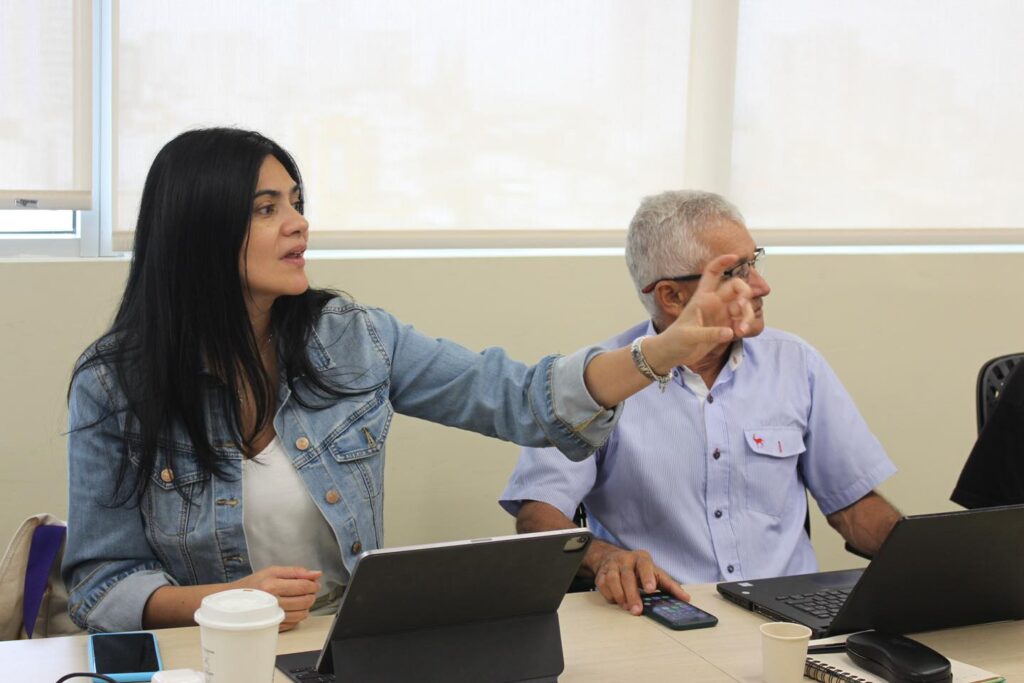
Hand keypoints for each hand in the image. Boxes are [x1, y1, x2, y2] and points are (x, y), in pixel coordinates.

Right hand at [236, 565, 321, 630]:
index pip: (303, 586)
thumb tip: (316, 574)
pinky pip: (295, 622)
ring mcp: (273, 617)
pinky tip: (291, 607)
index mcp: (272, 586)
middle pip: (305, 601)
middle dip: (311, 595)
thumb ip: (296, 571)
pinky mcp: (273, 626)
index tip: (314, 583)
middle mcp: (272, 603)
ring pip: (303, 614)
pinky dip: (298, 615)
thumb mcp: (273, 571)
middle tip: (308, 590)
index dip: (313, 585)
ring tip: (299, 598)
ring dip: (306, 606)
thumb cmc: (254, 584)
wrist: (234, 600)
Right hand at [592, 548, 690, 614]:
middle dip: (632, 595)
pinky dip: (609, 595)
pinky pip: (602, 585)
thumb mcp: (655, 573)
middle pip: (627, 576)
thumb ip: (670, 586)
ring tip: (626, 607)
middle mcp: (625, 560)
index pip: (645, 566)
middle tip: (637, 610)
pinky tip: (616, 601)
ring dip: (619, 596)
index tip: (650, 590)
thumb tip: (686, 599)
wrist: (613, 558)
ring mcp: (612, 566)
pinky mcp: (601, 574)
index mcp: (641, 558)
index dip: (647, 577)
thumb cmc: (639, 569)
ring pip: (612, 579)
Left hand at [645, 254, 754, 370]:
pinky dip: (744, 326)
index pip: (712, 273)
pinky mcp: (726, 327)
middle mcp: (714, 303)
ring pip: (743, 306)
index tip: (735, 257)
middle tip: (742, 305)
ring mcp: (722, 315)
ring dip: (747, 315)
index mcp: (702, 297)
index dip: (722, 262)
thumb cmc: (675, 340)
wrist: (673, 354)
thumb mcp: (688, 336)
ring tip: (742, 329)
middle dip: (744, 293)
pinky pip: (742, 322)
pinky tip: (739, 334)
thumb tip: (729, 332)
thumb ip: (709, 334)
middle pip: (736, 287)